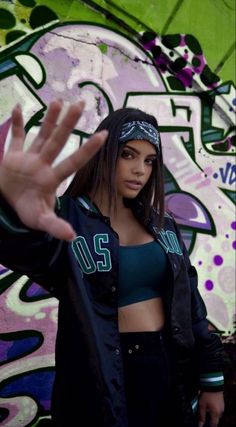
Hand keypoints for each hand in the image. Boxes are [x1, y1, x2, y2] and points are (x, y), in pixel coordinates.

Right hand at [0, 100, 106, 240]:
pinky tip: (17, 108)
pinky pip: (15, 138)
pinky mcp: (12, 157)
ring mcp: (28, 159)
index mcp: (51, 179)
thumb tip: (72, 237)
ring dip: (48, 119)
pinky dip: (15, 124)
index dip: (87, 150)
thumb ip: (55, 226)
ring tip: (58, 101)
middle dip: (68, 124)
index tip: (103, 135)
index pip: (73, 162)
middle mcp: (43, 165)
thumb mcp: (40, 220)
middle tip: (80, 104)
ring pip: (40, 135)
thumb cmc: (27, 212)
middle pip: (57, 141)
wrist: (7, 207)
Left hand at [198, 391, 223, 426]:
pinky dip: (213, 407)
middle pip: (215, 419)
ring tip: (205, 405)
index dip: (210, 426)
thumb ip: (201, 415)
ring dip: (211, 412)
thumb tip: (200, 424)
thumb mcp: (202, 405)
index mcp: (216, 414)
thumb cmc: (207, 395)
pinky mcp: (222, 402)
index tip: (204, 425)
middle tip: (204, 413)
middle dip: (210, 418)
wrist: (213, 384)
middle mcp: (220, 411)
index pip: (213, 424)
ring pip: (216, 413)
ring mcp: (222, 406)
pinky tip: (208, 402)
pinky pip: (217, 408)